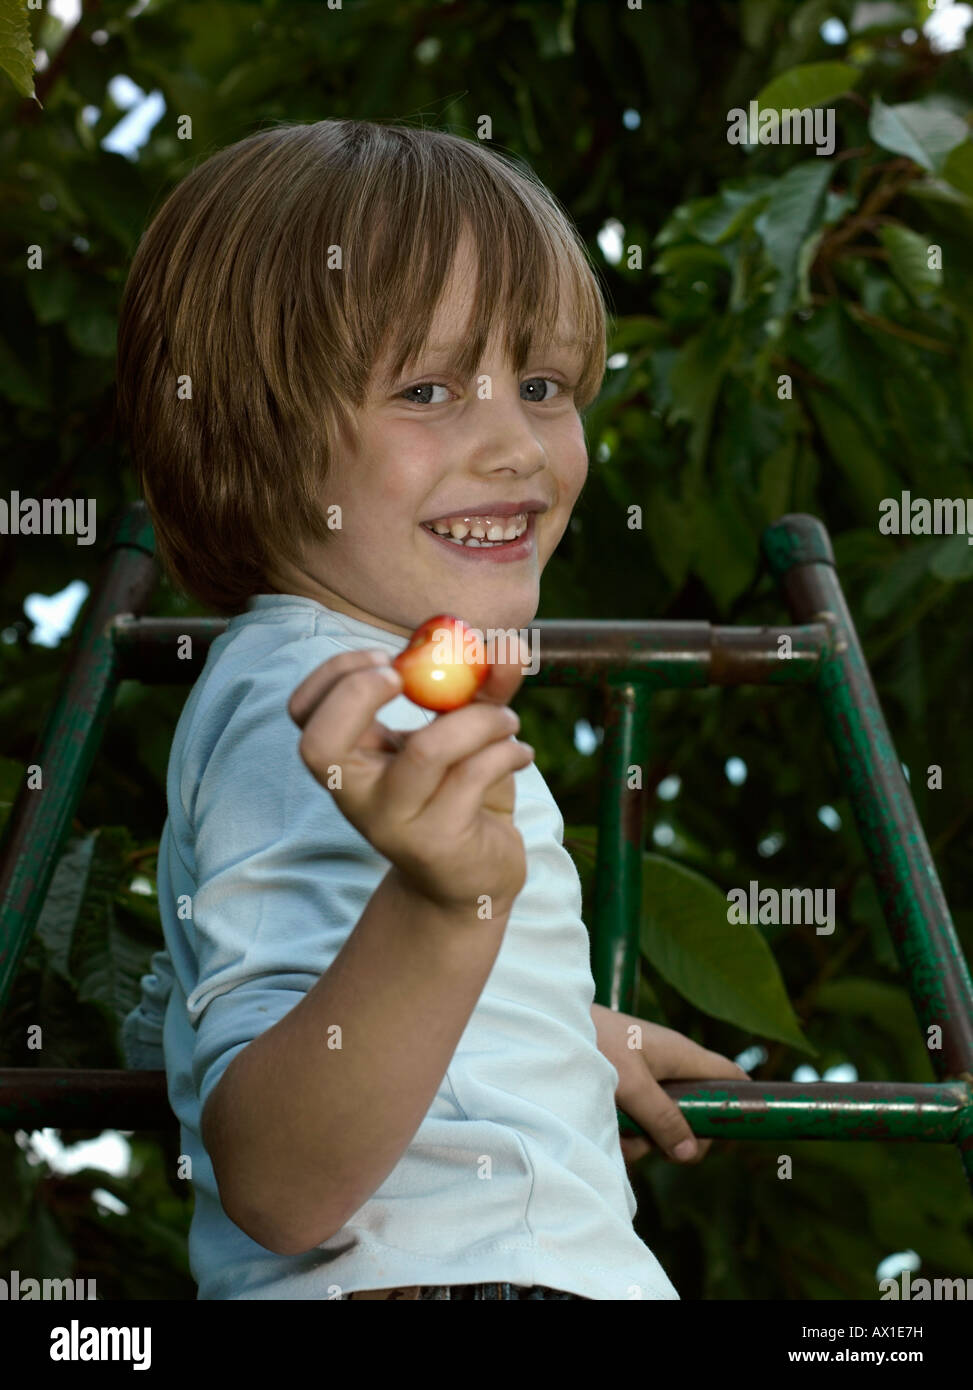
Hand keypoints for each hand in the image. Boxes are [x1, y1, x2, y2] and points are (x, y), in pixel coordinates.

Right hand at [288, 642, 534, 916]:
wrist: (474, 877)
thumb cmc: (461, 795)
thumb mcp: (464, 734)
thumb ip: (482, 687)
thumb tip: (509, 644)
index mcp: (350, 761)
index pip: (303, 714)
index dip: (334, 676)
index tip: (390, 660)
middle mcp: (356, 796)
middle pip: (321, 745)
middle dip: (359, 695)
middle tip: (408, 677)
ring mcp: (391, 823)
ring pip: (426, 751)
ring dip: (480, 719)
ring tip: (507, 720)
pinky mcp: (436, 843)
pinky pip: (472, 775)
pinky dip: (506, 750)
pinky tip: (519, 753)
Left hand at [590, 1004, 749, 1168]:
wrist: (548, 1023)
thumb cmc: (593, 1043)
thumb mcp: (631, 1084)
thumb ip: (662, 1118)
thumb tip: (691, 1152)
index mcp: (681, 1055)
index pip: (730, 1076)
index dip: (737, 1105)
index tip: (730, 1135)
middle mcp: (668, 1066)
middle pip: (693, 1113)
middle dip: (674, 1136)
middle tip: (656, 1143)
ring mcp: (645, 1078)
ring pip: (660, 1123)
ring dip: (640, 1138)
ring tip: (616, 1129)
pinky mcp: (622, 1087)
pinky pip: (635, 1119)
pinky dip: (621, 1129)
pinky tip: (603, 1126)